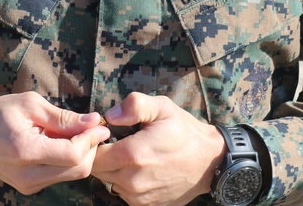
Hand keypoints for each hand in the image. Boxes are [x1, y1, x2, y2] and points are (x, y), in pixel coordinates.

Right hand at [0, 91, 111, 194]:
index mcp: (24, 150)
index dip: (91, 139)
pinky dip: (68, 161)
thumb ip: (63, 117)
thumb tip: (93, 121)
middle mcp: (26, 175)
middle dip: (91, 148)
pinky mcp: (28, 188)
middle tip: (93, 127)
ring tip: (75, 132)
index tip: (100, 125)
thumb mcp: (31, 104)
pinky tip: (61, 143)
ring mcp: (27, 185)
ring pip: (71, 175)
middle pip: (77, 169)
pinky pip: (60, 177)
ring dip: (81, 154)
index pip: (72, 154)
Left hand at [92, 93, 225, 205]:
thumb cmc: (185, 131)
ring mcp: (139, 197)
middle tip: (117, 142)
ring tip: (132, 155)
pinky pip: (123, 193)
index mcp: (132, 155)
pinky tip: (140, 168)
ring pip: (109, 182)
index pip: (92, 154)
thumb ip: (135, 106)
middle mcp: (132, 180)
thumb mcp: (162, 107)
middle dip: (102, 156)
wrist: (210, 161)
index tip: (105, 134)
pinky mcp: (146, 205)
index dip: (94, 142)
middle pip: (98, 170)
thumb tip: (110, 115)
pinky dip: (125, 181)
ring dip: (114, 169)